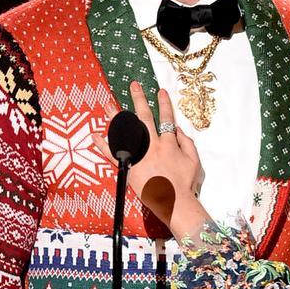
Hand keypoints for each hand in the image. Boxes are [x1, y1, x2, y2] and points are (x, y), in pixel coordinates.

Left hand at [93, 83, 207, 238]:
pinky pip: (113, 153)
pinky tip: (95, 134)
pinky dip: (103, 144)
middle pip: (144, 117)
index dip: (164, 103)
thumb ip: (187, 143)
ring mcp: (139, 155)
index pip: (166, 118)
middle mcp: (153, 145)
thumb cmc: (185, 184)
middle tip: (133, 86)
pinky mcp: (129, 166)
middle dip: (139, 100)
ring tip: (108, 104)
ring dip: (116, 116)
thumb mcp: (194, 161)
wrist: (174, 202)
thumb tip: (179, 130)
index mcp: (169, 143)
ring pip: (126, 131)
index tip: (160, 91)